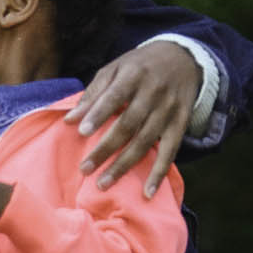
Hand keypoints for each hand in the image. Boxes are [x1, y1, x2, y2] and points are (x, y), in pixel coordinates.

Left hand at [74, 39, 199, 196]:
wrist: (182, 58)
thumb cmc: (139, 66)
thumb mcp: (115, 69)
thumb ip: (93, 94)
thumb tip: (70, 120)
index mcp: (134, 75)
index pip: (115, 96)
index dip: (99, 114)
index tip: (81, 131)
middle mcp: (154, 93)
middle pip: (128, 125)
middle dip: (106, 148)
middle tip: (85, 168)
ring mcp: (169, 110)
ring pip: (145, 142)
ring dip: (124, 165)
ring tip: (103, 183)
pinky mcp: (180, 124)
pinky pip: (170, 152)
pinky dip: (159, 173)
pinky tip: (147, 193)